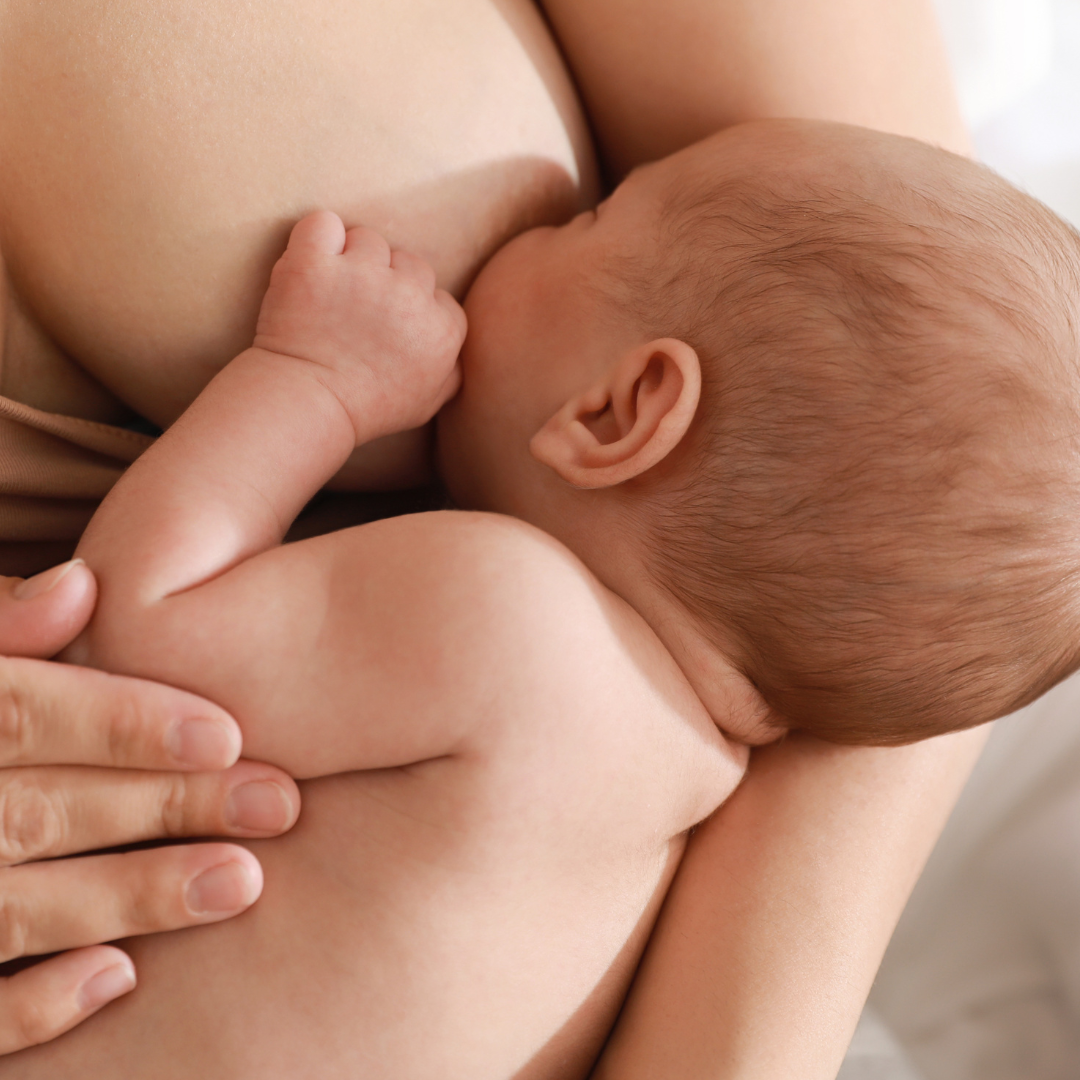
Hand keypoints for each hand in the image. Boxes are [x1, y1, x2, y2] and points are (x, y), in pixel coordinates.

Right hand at [0, 560, 300, 1054]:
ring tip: (240, 882)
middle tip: (278, 804)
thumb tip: (84, 589)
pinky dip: (27, 1004)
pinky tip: (117, 977)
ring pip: (12, 907)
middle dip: (164, 808)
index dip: (124, 722)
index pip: (21, 715)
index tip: (231, 734)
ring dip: (130, 899)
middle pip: (38, 810)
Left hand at [254, 210, 466, 439]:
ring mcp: (362, 275)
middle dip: (387, 281)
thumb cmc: (366, 408)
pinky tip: (312, 265)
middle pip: (409, 261)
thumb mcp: (425, 403)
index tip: (385, 329)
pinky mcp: (315, 262)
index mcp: (442, 330)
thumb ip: (450, 371)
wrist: (305, 404)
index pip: (437, 294)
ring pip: (368, 240)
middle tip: (357, 312)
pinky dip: (316, 238)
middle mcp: (409, 296)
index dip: (411, 307)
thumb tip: (456, 351)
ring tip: (331, 295)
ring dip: (351, 259)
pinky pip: (323, 224)